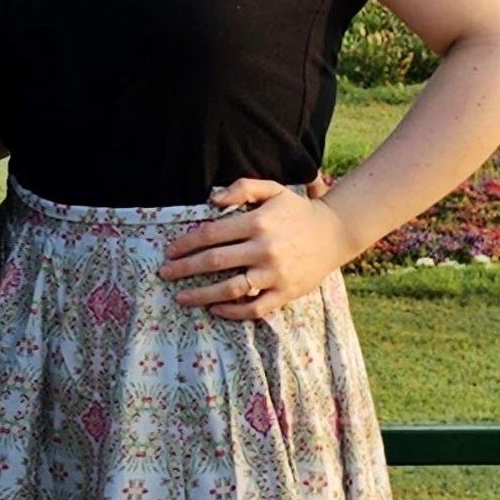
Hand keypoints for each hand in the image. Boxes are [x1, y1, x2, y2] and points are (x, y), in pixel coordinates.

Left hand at [161, 178, 352, 321]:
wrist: (334, 233)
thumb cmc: (296, 211)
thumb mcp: (272, 189)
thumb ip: (242, 188)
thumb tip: (212, 199)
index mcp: (257, 222)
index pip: (211, 233)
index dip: (186, 243)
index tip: (170, 251)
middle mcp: (264, 248)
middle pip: (214, 261)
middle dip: (184, 268)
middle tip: (165, 273)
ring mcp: (275, 273)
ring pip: (230, 288)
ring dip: (201, 294)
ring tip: (181, 297)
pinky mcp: (285, 293)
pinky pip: (255, 307)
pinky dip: (233, 311)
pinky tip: (216, 309)